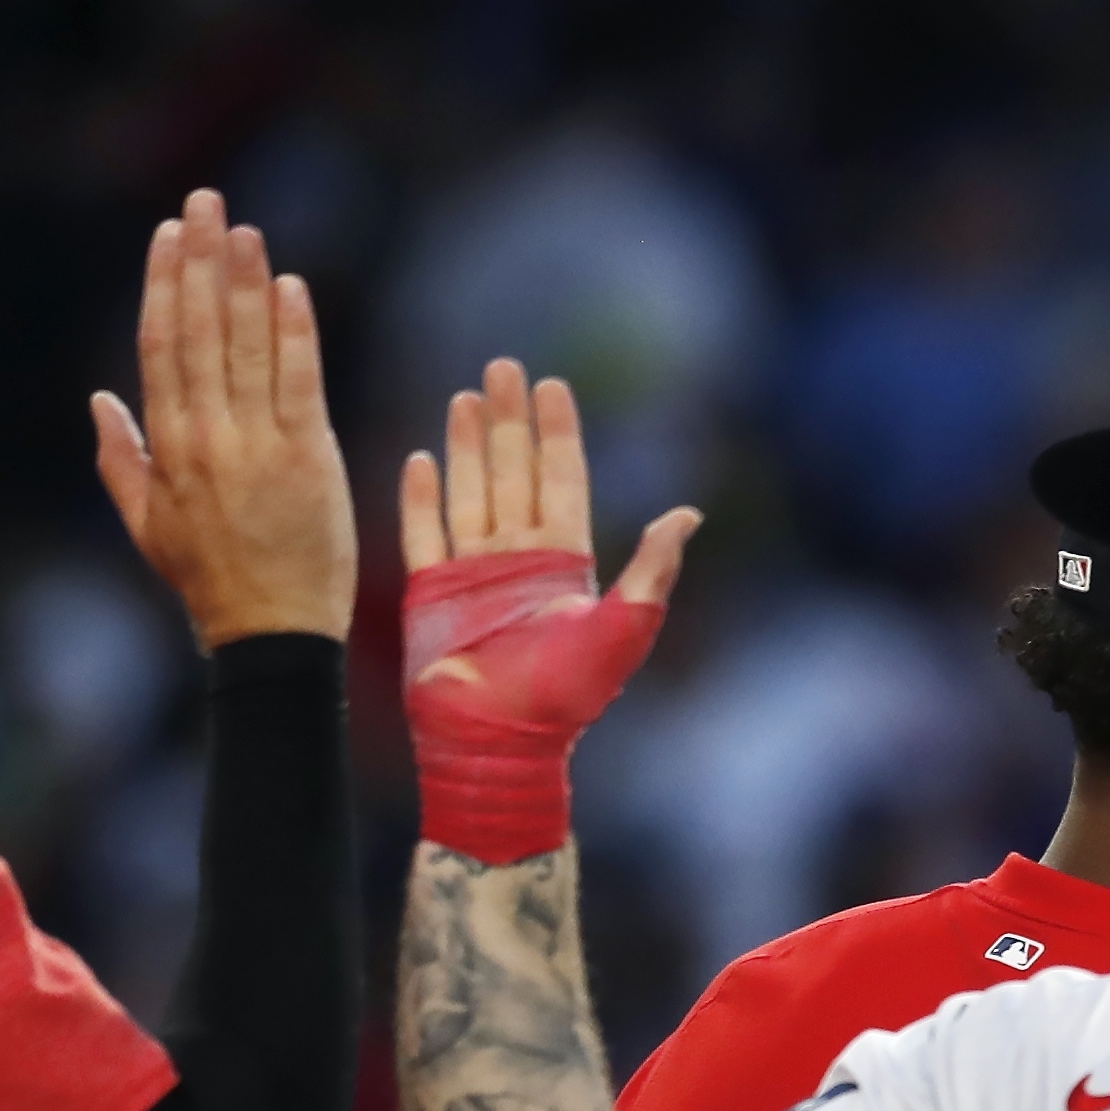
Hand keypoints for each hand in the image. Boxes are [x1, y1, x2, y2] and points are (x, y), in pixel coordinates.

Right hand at [92, 190, 352, 647]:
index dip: (164, 284)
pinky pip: (300, 382)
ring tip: (243, 227)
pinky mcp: (310, 459)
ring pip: (246, 345)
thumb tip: (99, 397)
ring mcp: (259, 444)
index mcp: (168, 444)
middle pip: (200, 330)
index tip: (168, 235)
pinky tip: (290, 285)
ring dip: (245, 280)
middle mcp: (208, 434)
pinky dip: (295, 332)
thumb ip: (121, 457)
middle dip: (201, 260)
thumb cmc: (210, 581)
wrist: (272, 635)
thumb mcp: (148, 523)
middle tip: (205, 202)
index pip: (161, 345)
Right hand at [396, 359, 694, 864]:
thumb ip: (652, 571)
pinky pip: (424, 532)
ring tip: (465, 395)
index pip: (562, 480)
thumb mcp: (622, 630)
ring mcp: (473, 572)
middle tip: (503, 367)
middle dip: (509, 420)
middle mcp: (519, 559)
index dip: (558, 434)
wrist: (500, 744)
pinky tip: (422, 458)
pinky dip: (421, 496)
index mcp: (565, 562)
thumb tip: (688, 515)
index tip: (553, 385)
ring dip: (466, 445)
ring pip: (469, 491)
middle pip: (514, 472)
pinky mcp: (431, 591)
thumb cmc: (565, 697)